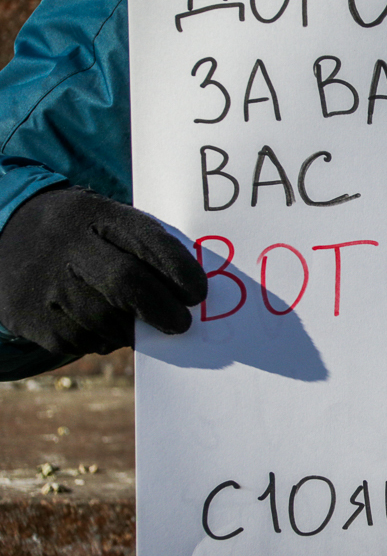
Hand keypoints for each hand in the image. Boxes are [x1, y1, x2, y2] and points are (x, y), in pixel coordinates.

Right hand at [0, 187, 206, 355]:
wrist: (6, 237)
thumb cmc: (83, 235)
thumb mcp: (108, 221)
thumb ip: (147, 247)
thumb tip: (190, 294)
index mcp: (95, 214)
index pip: (146, 240)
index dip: (179, 269)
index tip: (199, 293)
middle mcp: (67, 245)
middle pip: (125, 283)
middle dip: (161, 309)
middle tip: (181, 323)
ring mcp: (43, 282)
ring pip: (104, 320)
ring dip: (130, 329)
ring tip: (133, 320)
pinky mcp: (27, 316)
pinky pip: (79, 341)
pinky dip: (99, 340)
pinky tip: (96, 324)